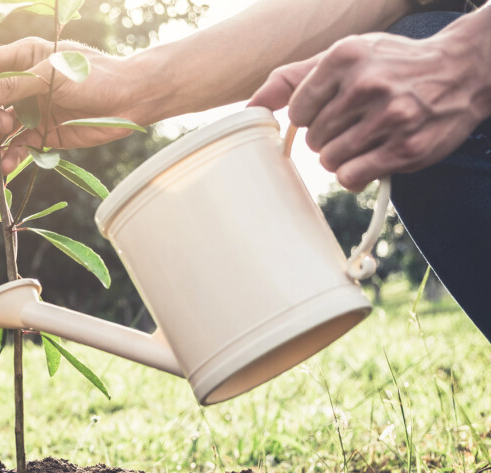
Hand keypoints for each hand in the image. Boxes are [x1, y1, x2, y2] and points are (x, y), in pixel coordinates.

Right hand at [0, 38, 148, 173]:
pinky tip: (7, 166)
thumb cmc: (95, 77)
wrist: (130, 101)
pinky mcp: (42, 135)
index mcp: (25, 58)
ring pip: (0, 129)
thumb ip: (13, 85)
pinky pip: (18, 147)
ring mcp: (32, 111)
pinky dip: (10, 157)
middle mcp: (24, 84)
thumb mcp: (51, 76)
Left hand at [249, 28, 490, 191]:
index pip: (297, 111)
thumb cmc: (391, 66)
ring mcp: (389, 117)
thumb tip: (249, 107)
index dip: (311, 117)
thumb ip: (294, 80)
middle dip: (329, 137)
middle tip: (357, 122)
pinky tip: (373, 157)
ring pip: (329, 160)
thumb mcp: (344, 58)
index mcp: (345, 57)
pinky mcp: (405, 148)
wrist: (461, 71)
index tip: (332, 108)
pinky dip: (356, 174)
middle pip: (312, 139)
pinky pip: (350, 177)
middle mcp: (367, 84)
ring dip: (342, 156)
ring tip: (368, 137)